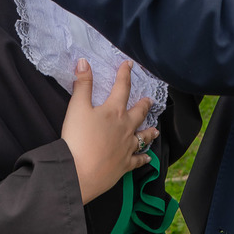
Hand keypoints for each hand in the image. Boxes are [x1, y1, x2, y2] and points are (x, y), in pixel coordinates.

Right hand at [61, 59, 156, 203]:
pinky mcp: (125, 165)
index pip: (122, 88)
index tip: (129, 64)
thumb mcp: (77, 107)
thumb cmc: (77, 138)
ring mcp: (127, 147)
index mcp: (114, 111)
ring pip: (143, 137)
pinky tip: (148, 158)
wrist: (79, 172)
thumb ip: (82, 84)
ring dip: (150, 132)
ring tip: (156, 129)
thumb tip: (84, 62)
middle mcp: (125, 127)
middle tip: (149, 100)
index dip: (125, 74)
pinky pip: (138, 160)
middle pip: (138, 113)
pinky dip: (144, 159)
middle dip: (144, 105)